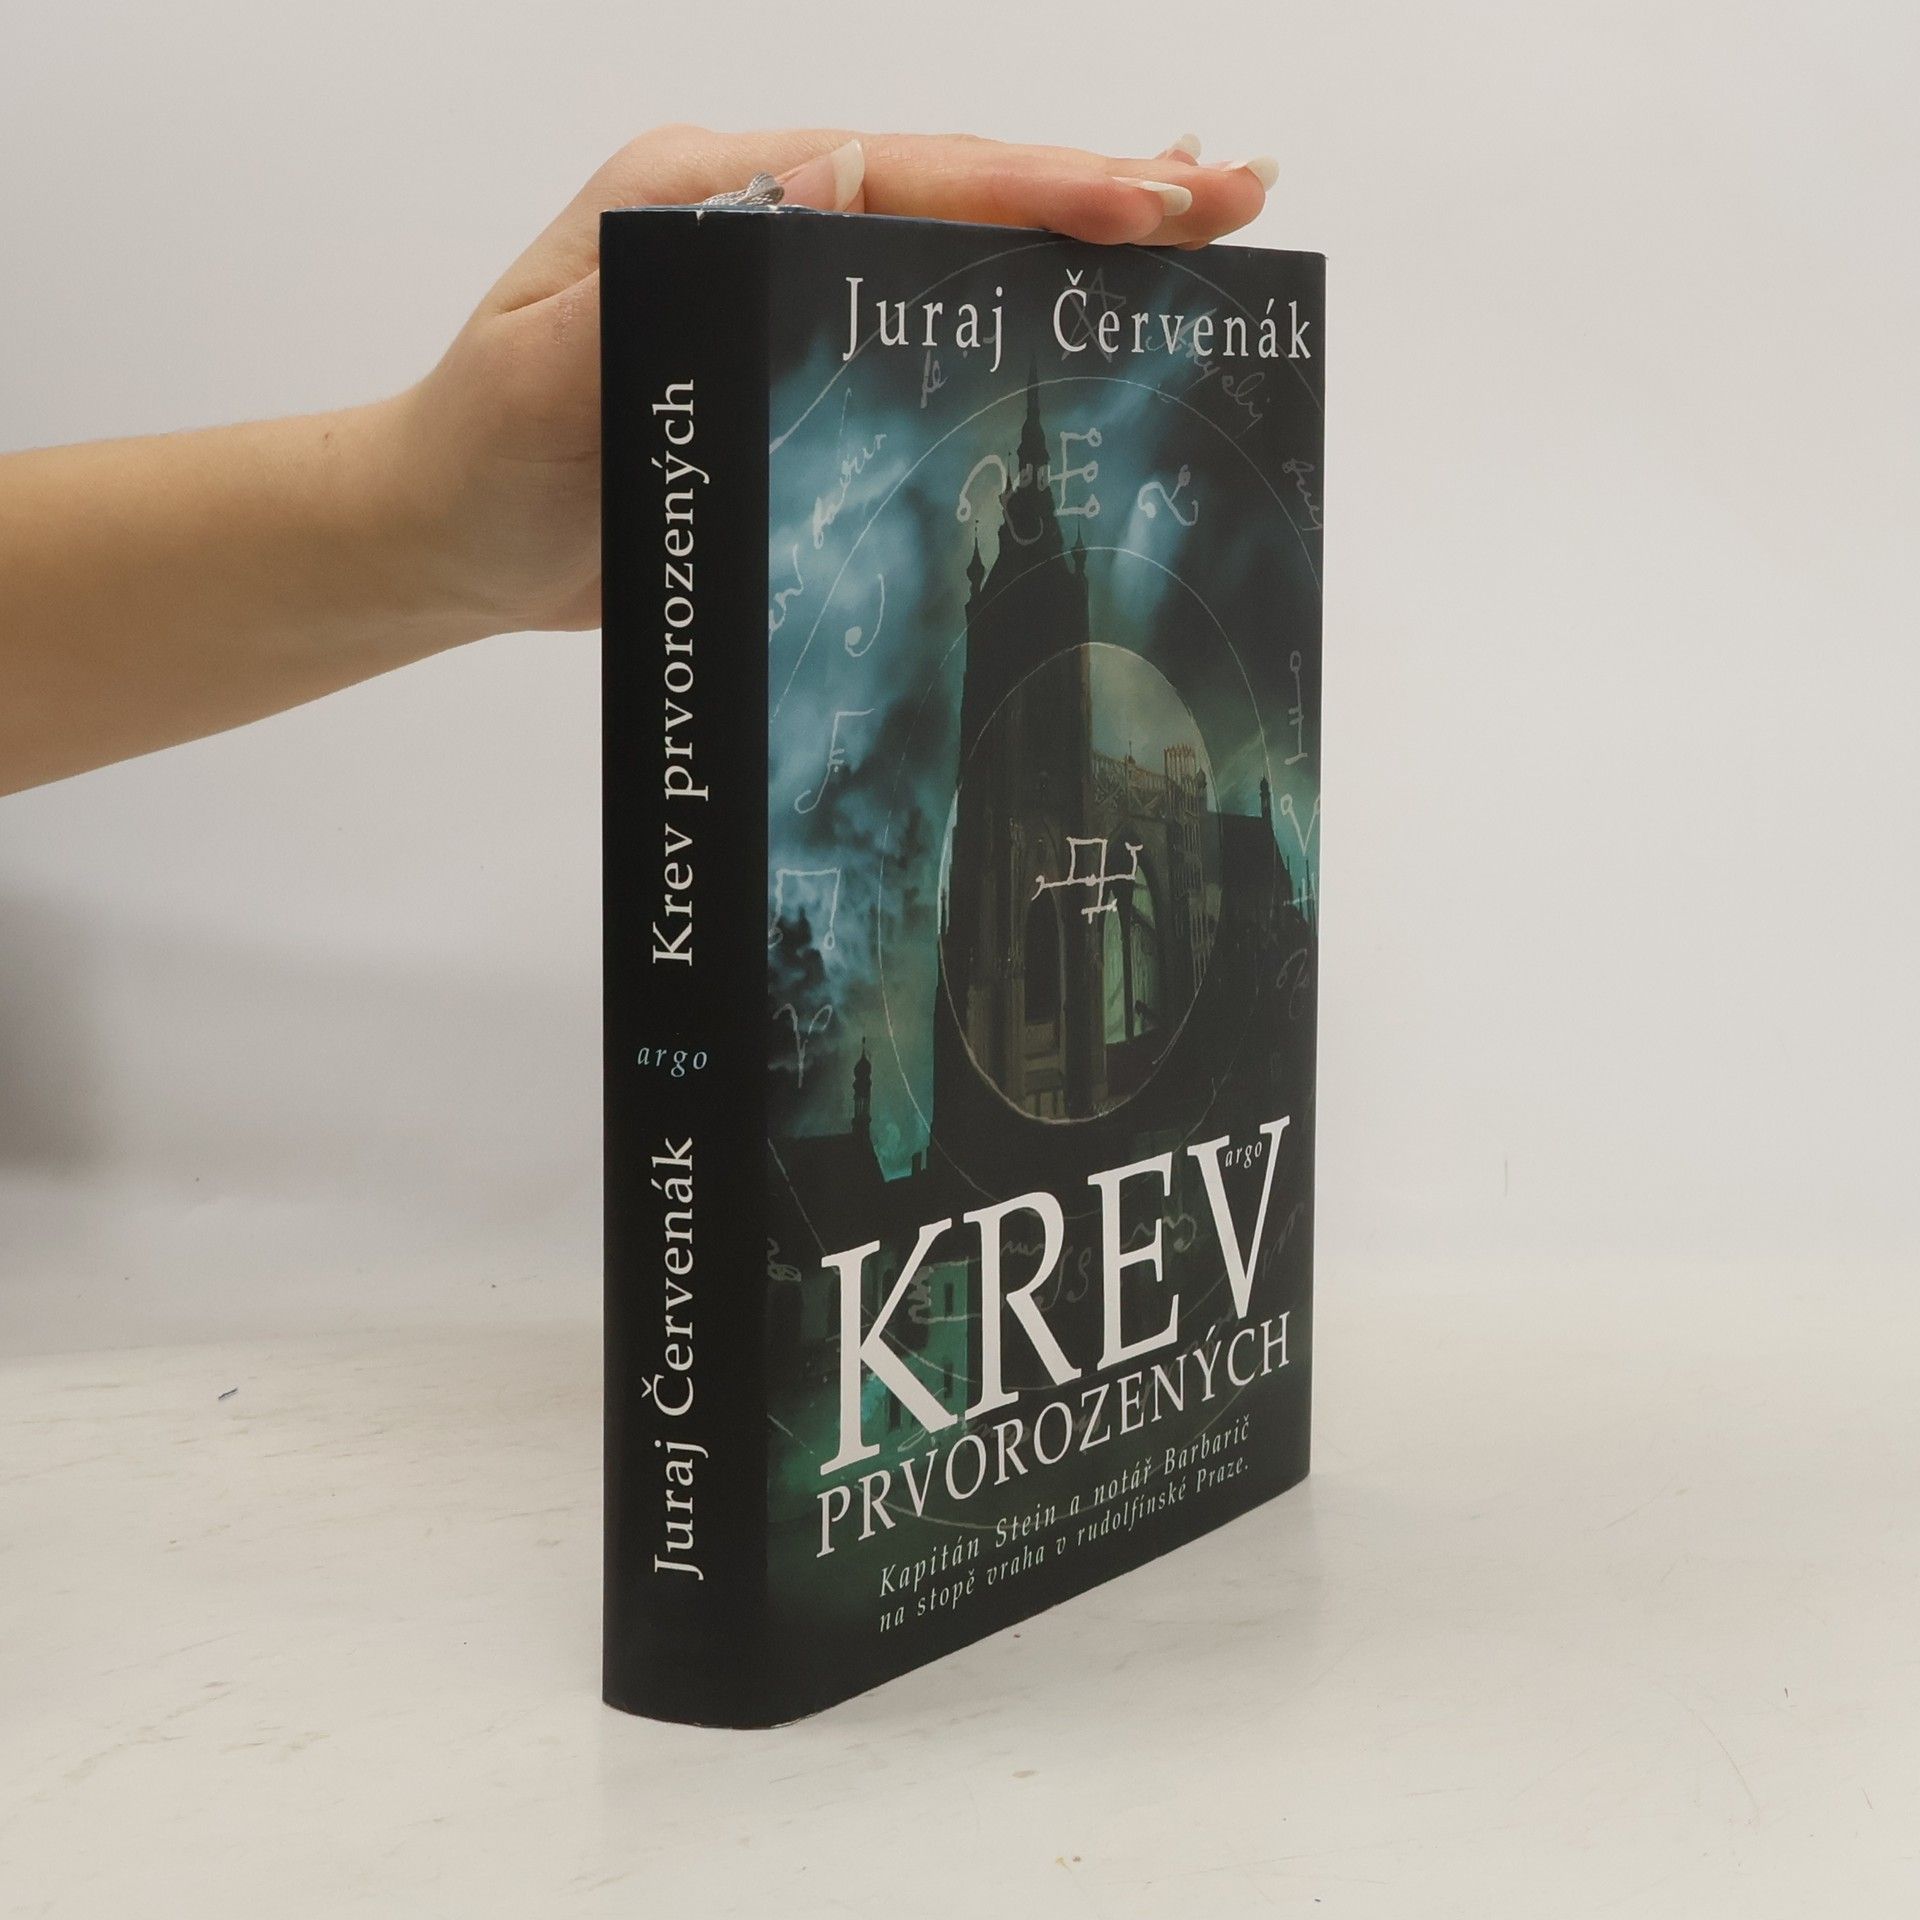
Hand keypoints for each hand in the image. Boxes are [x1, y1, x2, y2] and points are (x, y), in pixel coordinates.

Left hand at [396, 128, 1277, 636]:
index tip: (1150, 202)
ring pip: (956, 248)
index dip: (1035, 186)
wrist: (449, 535)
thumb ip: (674, 264)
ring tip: (1205, 226)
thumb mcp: (549, 360)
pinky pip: (924, 323)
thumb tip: (831, 163)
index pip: (903, 172)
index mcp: (708, 193)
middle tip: (1237, 194)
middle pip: (957, 191)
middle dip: (1101, 190)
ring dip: (1082, 238)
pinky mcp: (796, 365)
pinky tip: (1086, 310)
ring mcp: (784, 291)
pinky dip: (1016, 308)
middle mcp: (760, 220)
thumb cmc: (482, 454)